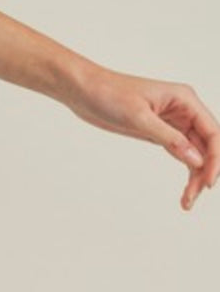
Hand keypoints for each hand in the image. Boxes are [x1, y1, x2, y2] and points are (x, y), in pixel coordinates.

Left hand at [61, 66, 219, 211]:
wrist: (84, 90)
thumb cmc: (109, 94)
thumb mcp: (138, 117)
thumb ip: (169, 138)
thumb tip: (197, 160)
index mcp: (184, 99)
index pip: (212, 132)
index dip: (215, 159)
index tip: (208, 182)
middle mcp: (183, 110)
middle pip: (207, 145)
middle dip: (205, 171)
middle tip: (194, 195)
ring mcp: (174, 122)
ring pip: (196, 153)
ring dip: (195, 176)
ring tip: (187, 201)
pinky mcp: (161, 132)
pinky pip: (182, 153)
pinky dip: (185, 171)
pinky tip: (185, 190)